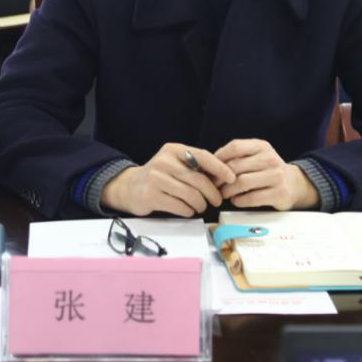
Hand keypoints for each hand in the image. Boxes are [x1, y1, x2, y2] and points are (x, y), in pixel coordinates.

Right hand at [101, 143, 235, 216]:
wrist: (130, 186)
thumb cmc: (159, 176)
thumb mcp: (174, 163)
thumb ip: (194, 166)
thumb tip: (223, 176)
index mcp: (173, 150)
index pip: (203, 156)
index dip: (220, 168)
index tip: (231, 178)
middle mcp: (164, 161)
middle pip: (199, 180)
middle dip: (212, 193)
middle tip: (216, 200)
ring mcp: (156, 178)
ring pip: (191, 195)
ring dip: (200, 204)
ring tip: (200, 206)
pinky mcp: (151, 195)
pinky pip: (180, 206)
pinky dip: (188, 211)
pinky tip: (187, 210)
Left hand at [215, 139, 318, 209]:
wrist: (294, 184)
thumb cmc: (268, 170)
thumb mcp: (256, 156)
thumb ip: (237, 157)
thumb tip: (210, 164)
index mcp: (262, 146)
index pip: (235, 146)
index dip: (219, 157)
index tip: (211, 168)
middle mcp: (270, 159)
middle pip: (235, 167)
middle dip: (220, 178)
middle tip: (213, 185)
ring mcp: (276, 176)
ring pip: (241, 183)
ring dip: (227, 191)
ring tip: (224, 194)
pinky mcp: (279, 193)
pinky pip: (251, 198)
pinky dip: (239, 201)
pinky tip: (236, 200)